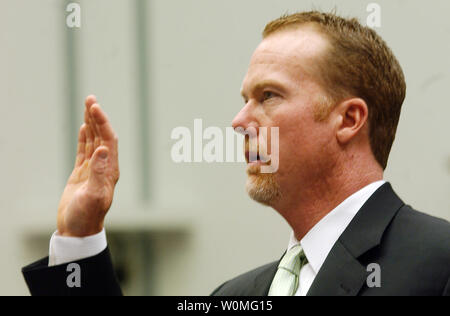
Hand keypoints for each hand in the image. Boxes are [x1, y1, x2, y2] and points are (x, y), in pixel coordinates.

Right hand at [57, 95, 118, 236]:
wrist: (78, 231)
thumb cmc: (87, 216)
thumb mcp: (93, 195)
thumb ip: (98, 172)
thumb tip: (103, 149)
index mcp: (110, 170)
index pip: (109, 140)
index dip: (102, 123)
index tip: (94, 108)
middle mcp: (104, 167)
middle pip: (102, 136)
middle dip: (97, 117)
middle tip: (90, 98)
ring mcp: (94, 169)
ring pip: (93, 141)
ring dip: (91, 124)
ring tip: (88, 106)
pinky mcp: (83, 174)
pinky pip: (85, 151)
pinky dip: (84, 138)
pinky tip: (83, 128)